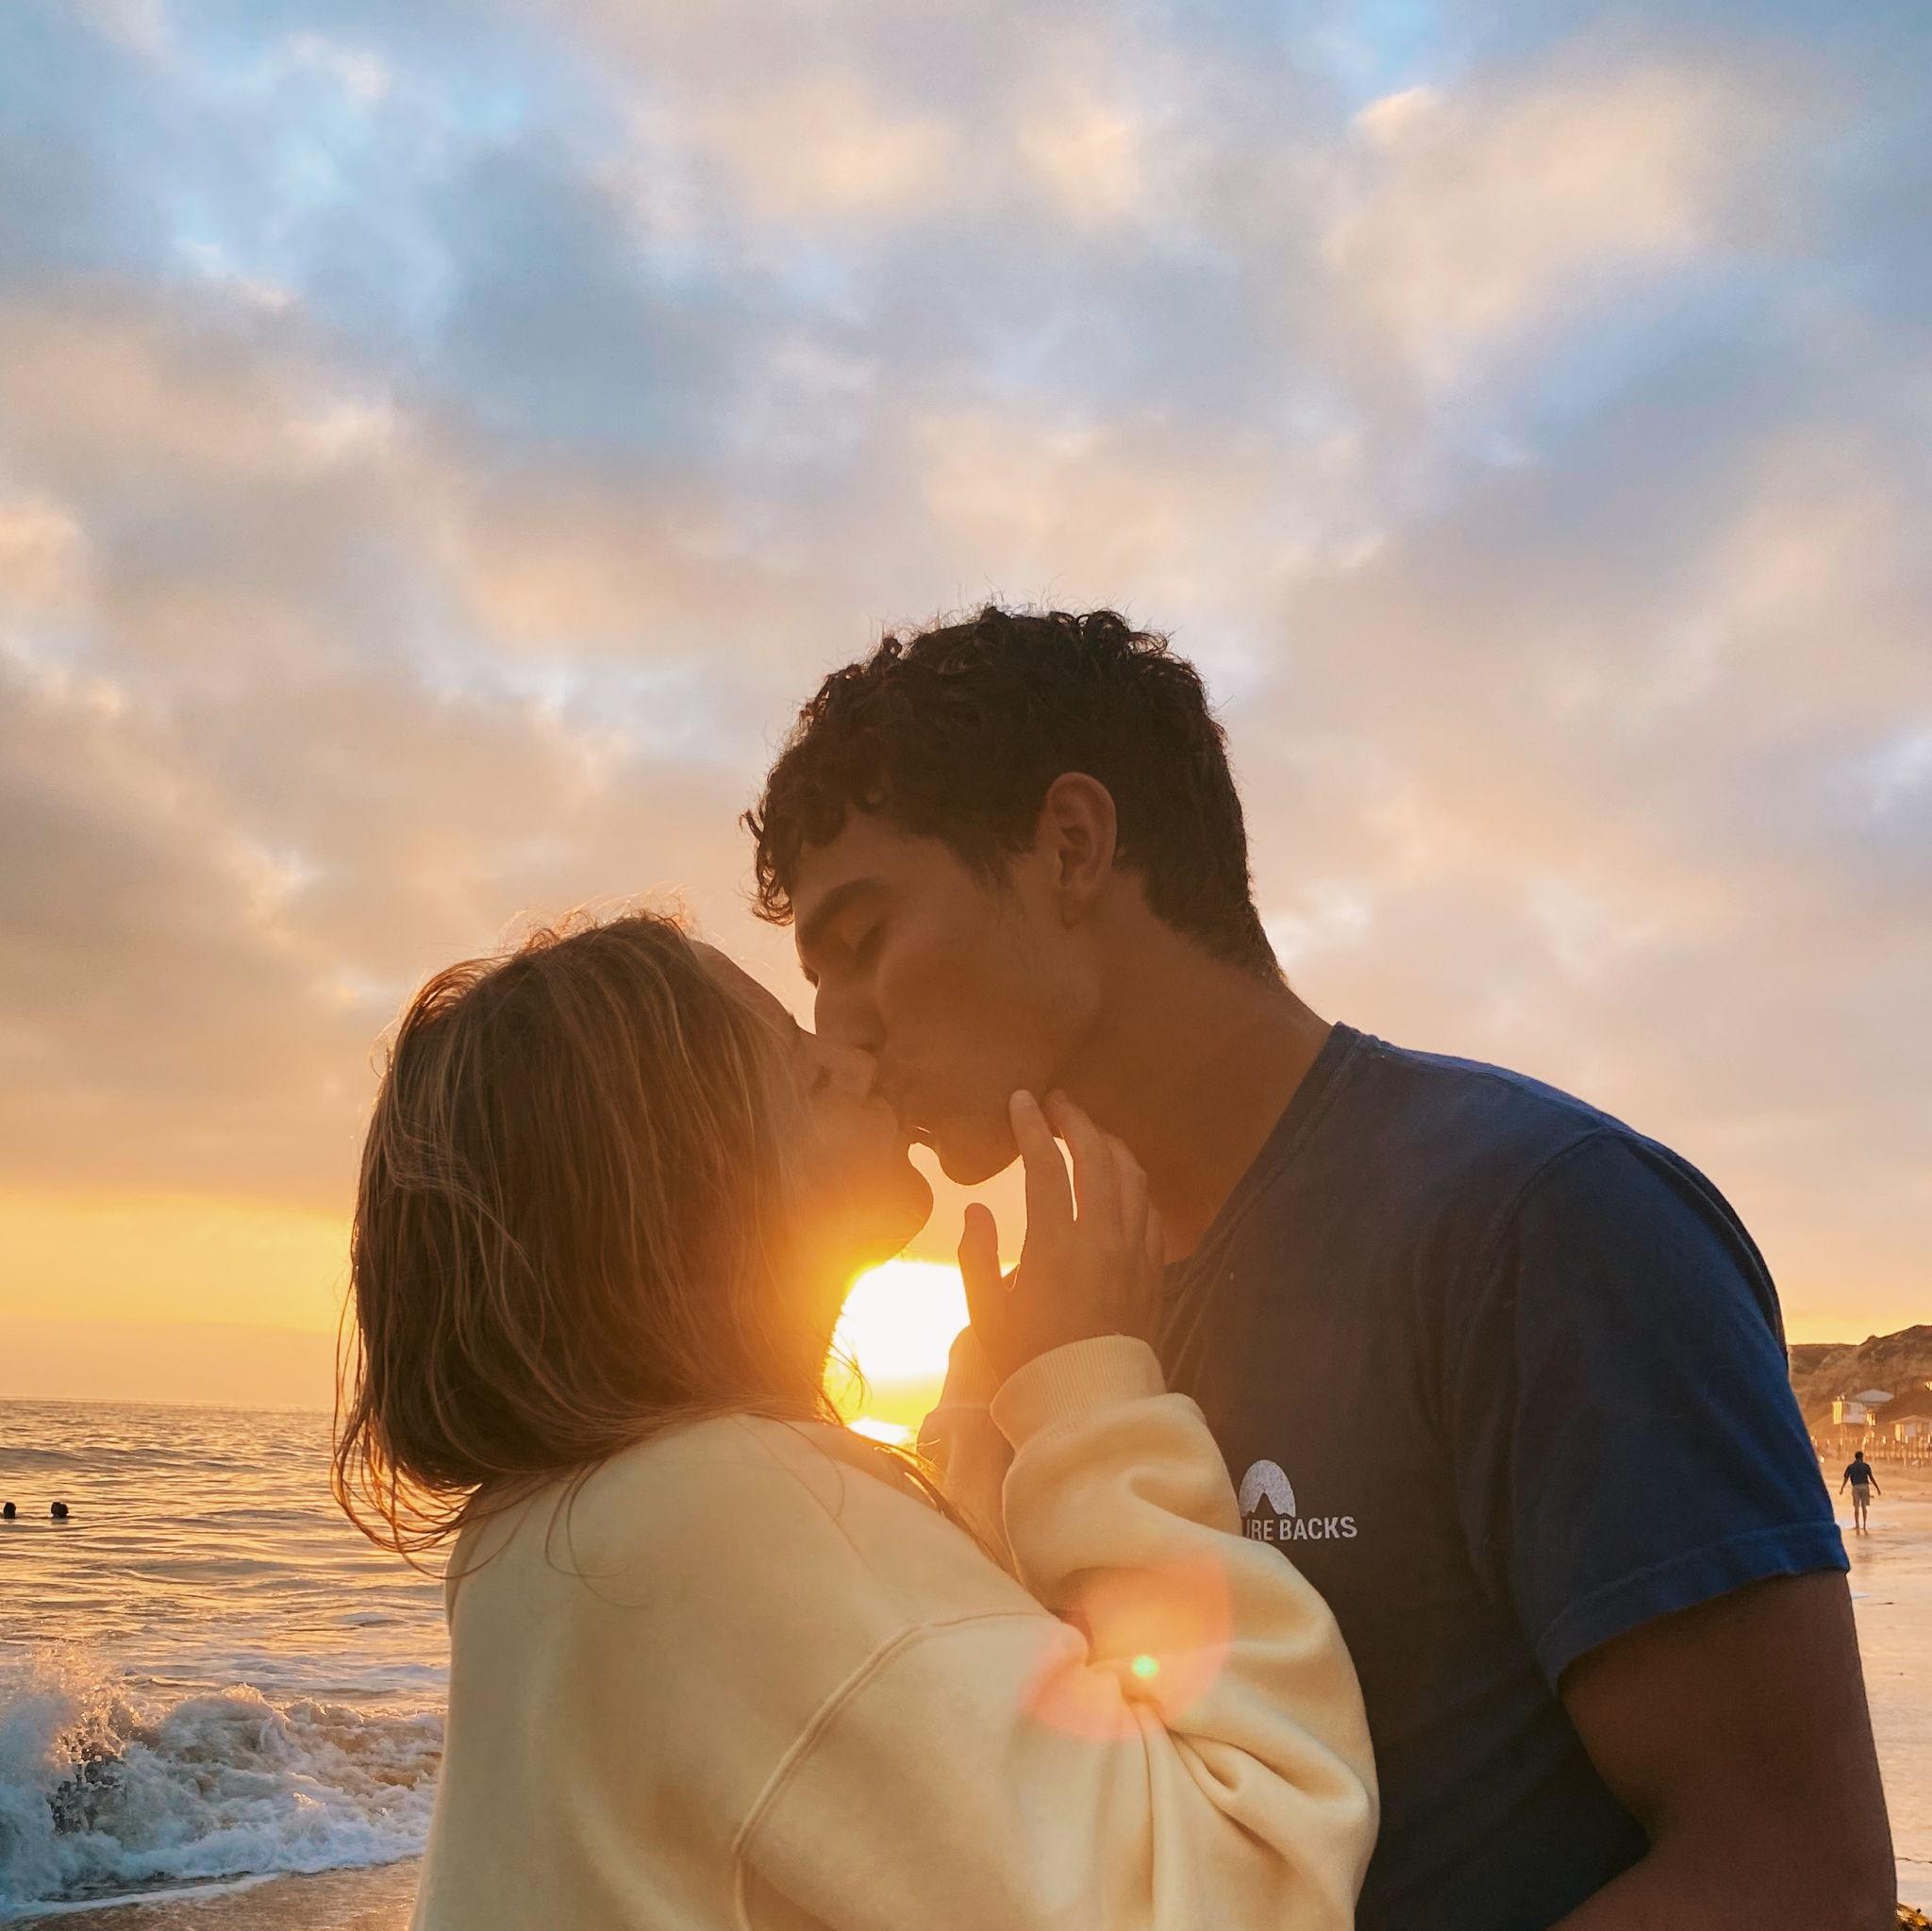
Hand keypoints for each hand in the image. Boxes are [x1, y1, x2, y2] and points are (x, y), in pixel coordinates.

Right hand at [957, 1089, 1164, 1383]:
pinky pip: (1149, 1208)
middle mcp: (1102, 1240)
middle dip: (1076, 1121)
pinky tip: (1118, 1179)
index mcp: (1055, 1246)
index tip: (1021, 1100)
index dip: (1033, 1127)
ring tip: (1088, 1131)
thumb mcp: (986, 1313)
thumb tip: (977, 1207)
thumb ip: (976, 1255)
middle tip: (1056, 1103)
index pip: (1047, 1166)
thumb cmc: (1028, 1360)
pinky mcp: (1152, 1268)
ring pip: (1131, 1176)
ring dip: (1109, 1144)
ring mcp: (1134, 1252)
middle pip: (1097, 1157)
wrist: (1089, 1405)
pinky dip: (1132, 1181)